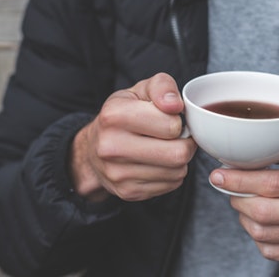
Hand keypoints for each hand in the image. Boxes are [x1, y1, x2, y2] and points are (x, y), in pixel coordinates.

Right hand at [70, 73, 196, 201]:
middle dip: (185, 143)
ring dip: (179, 160)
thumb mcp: (140, 90)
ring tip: (165, 148)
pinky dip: (171, 173)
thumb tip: (175, 105)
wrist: (93, 150)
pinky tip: (158, 163)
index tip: (170, 119)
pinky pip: (171, 185)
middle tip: (177, 137)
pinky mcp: (128, 192)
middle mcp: (111, 147)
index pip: (171, 126)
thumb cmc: (123, 114)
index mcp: (114, 115)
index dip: (178, 121)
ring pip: (177, 171)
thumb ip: (162, 86)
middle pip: (178, 154)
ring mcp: (118, 173)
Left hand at [210, 138, 278, 265]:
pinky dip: (257, 236)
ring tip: (246, 203)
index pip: (272, 183)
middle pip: (262, 211)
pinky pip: (270, 250)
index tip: (218, 175)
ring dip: (243, 217)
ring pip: (261, 233)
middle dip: (236, 198)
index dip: (238, 180)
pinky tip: (261, 222)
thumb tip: (249, 147)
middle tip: (230, 189)